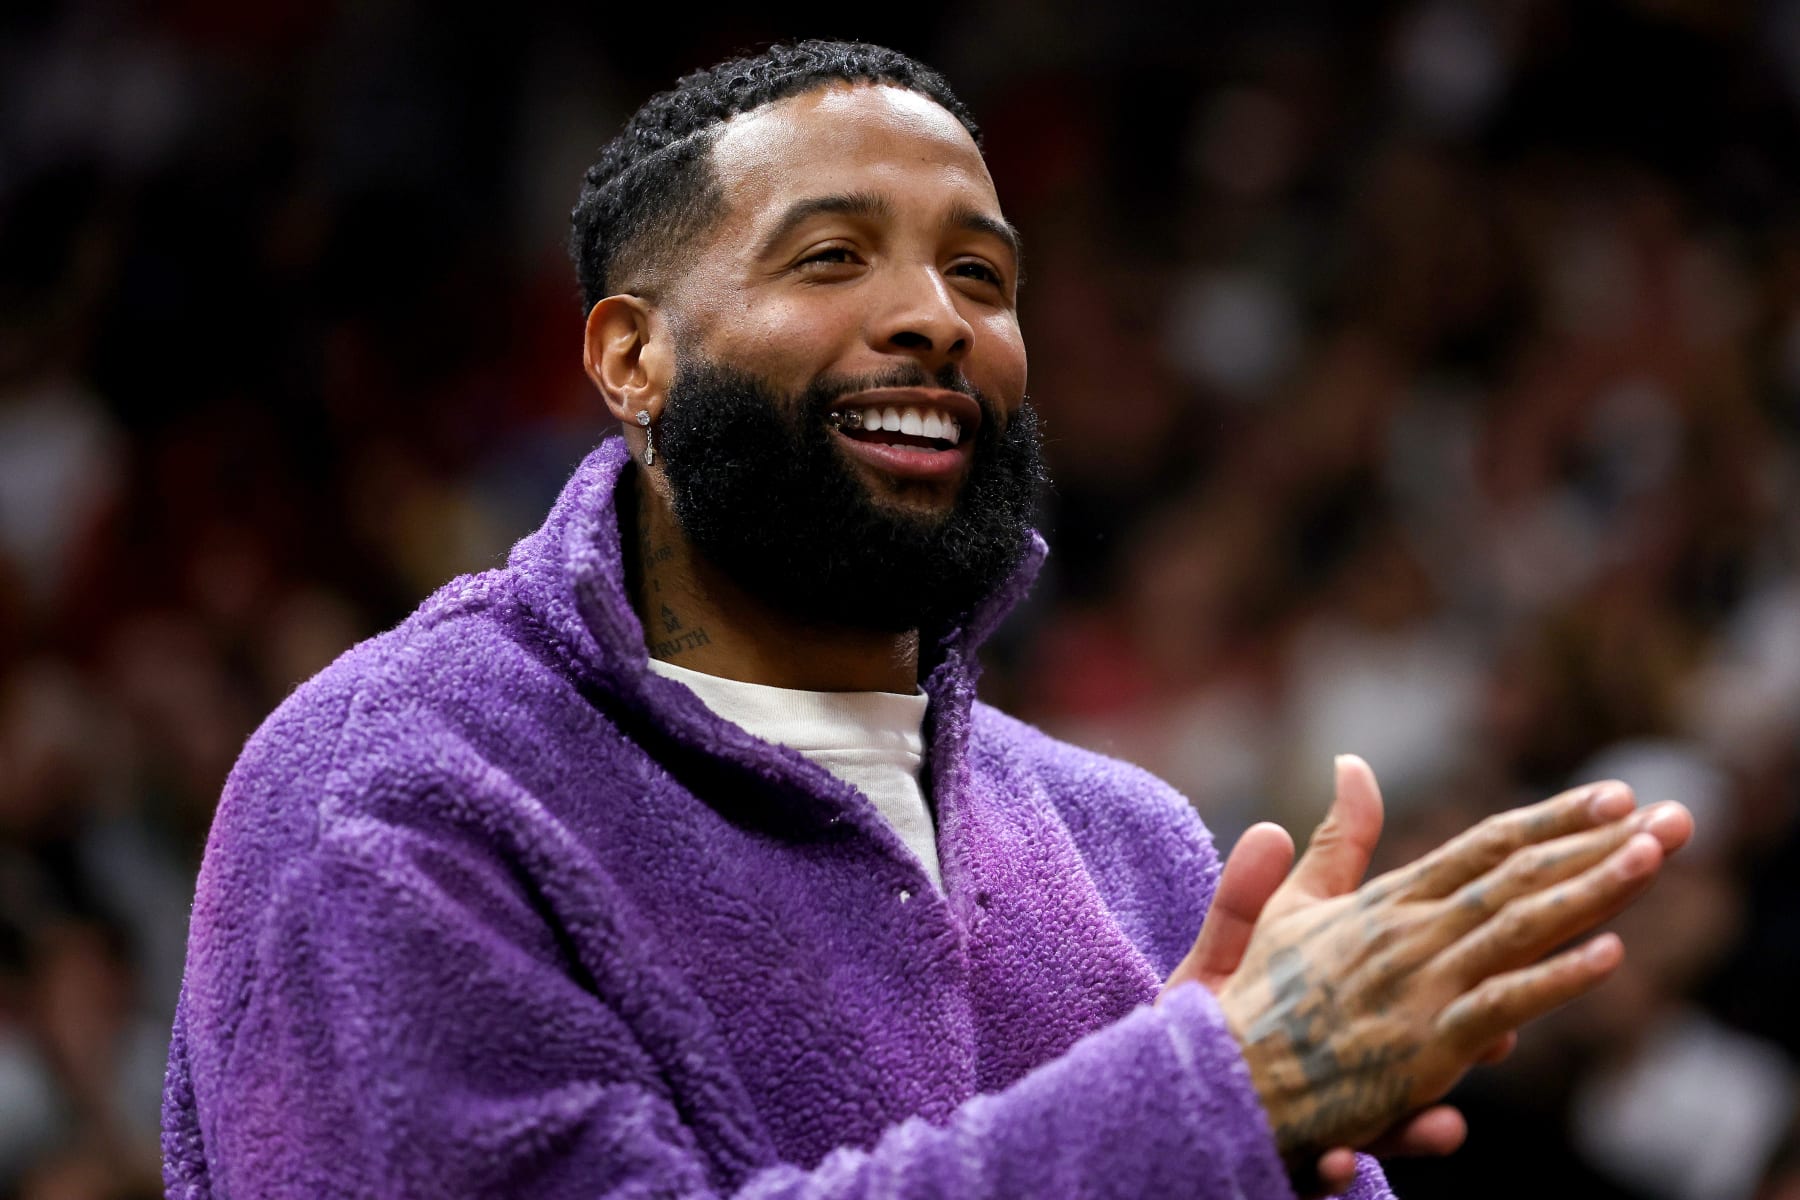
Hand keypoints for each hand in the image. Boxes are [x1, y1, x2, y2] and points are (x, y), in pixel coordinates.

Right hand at [1215, 756, 1690, 1181]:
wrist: (1227, 1073)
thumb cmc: (1261, 994)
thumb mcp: (1295, 903)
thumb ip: (1337, 839)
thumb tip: (1353, 762)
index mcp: (1388, 903)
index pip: (1485, 848)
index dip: (1553, 820)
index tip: (1613, 796)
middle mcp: (1411, 934)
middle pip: (1518, 876)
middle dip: (1597, 843)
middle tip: (1671, 815)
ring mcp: (1421, 987)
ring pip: (1519, 927)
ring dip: (1591, 890)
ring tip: (1651, 857)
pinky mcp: (1424, 1046)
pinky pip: (1499, 1004)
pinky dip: (1553, 979)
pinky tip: (1608, 955)